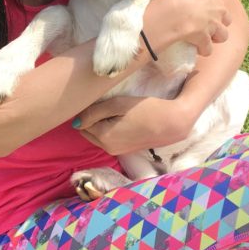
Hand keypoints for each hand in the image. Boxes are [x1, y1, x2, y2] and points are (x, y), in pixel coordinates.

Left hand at [74, 95, 190, 154]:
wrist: (173, 123)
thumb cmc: (146, 109)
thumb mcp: (118, 104)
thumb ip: (94, 112)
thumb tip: (75, 121)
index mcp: (103, 137)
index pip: (81, 123)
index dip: (85, 109)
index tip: (94, 98)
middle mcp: (107, 148)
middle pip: (86, 131)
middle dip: (89, 119)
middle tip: (101, 102)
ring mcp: (116, 151)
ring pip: (96, 135)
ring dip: (98, 123)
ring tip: (111, 109)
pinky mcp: (124, 150)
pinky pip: (107, 138)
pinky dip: (107, 128)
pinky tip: (119, 118)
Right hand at [154, 0, 230, 56]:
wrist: (172, 11)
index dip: (209, 2)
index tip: (198, 6)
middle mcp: (217, 7)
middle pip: (225, 17)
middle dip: (218, 21)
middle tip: (204, 23)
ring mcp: (214, 24)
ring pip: (223, 35)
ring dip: (215, 37)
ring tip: (205, 38)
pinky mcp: (206, 39)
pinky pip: (208, 49)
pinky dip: (203, 49)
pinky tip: (196, 48)